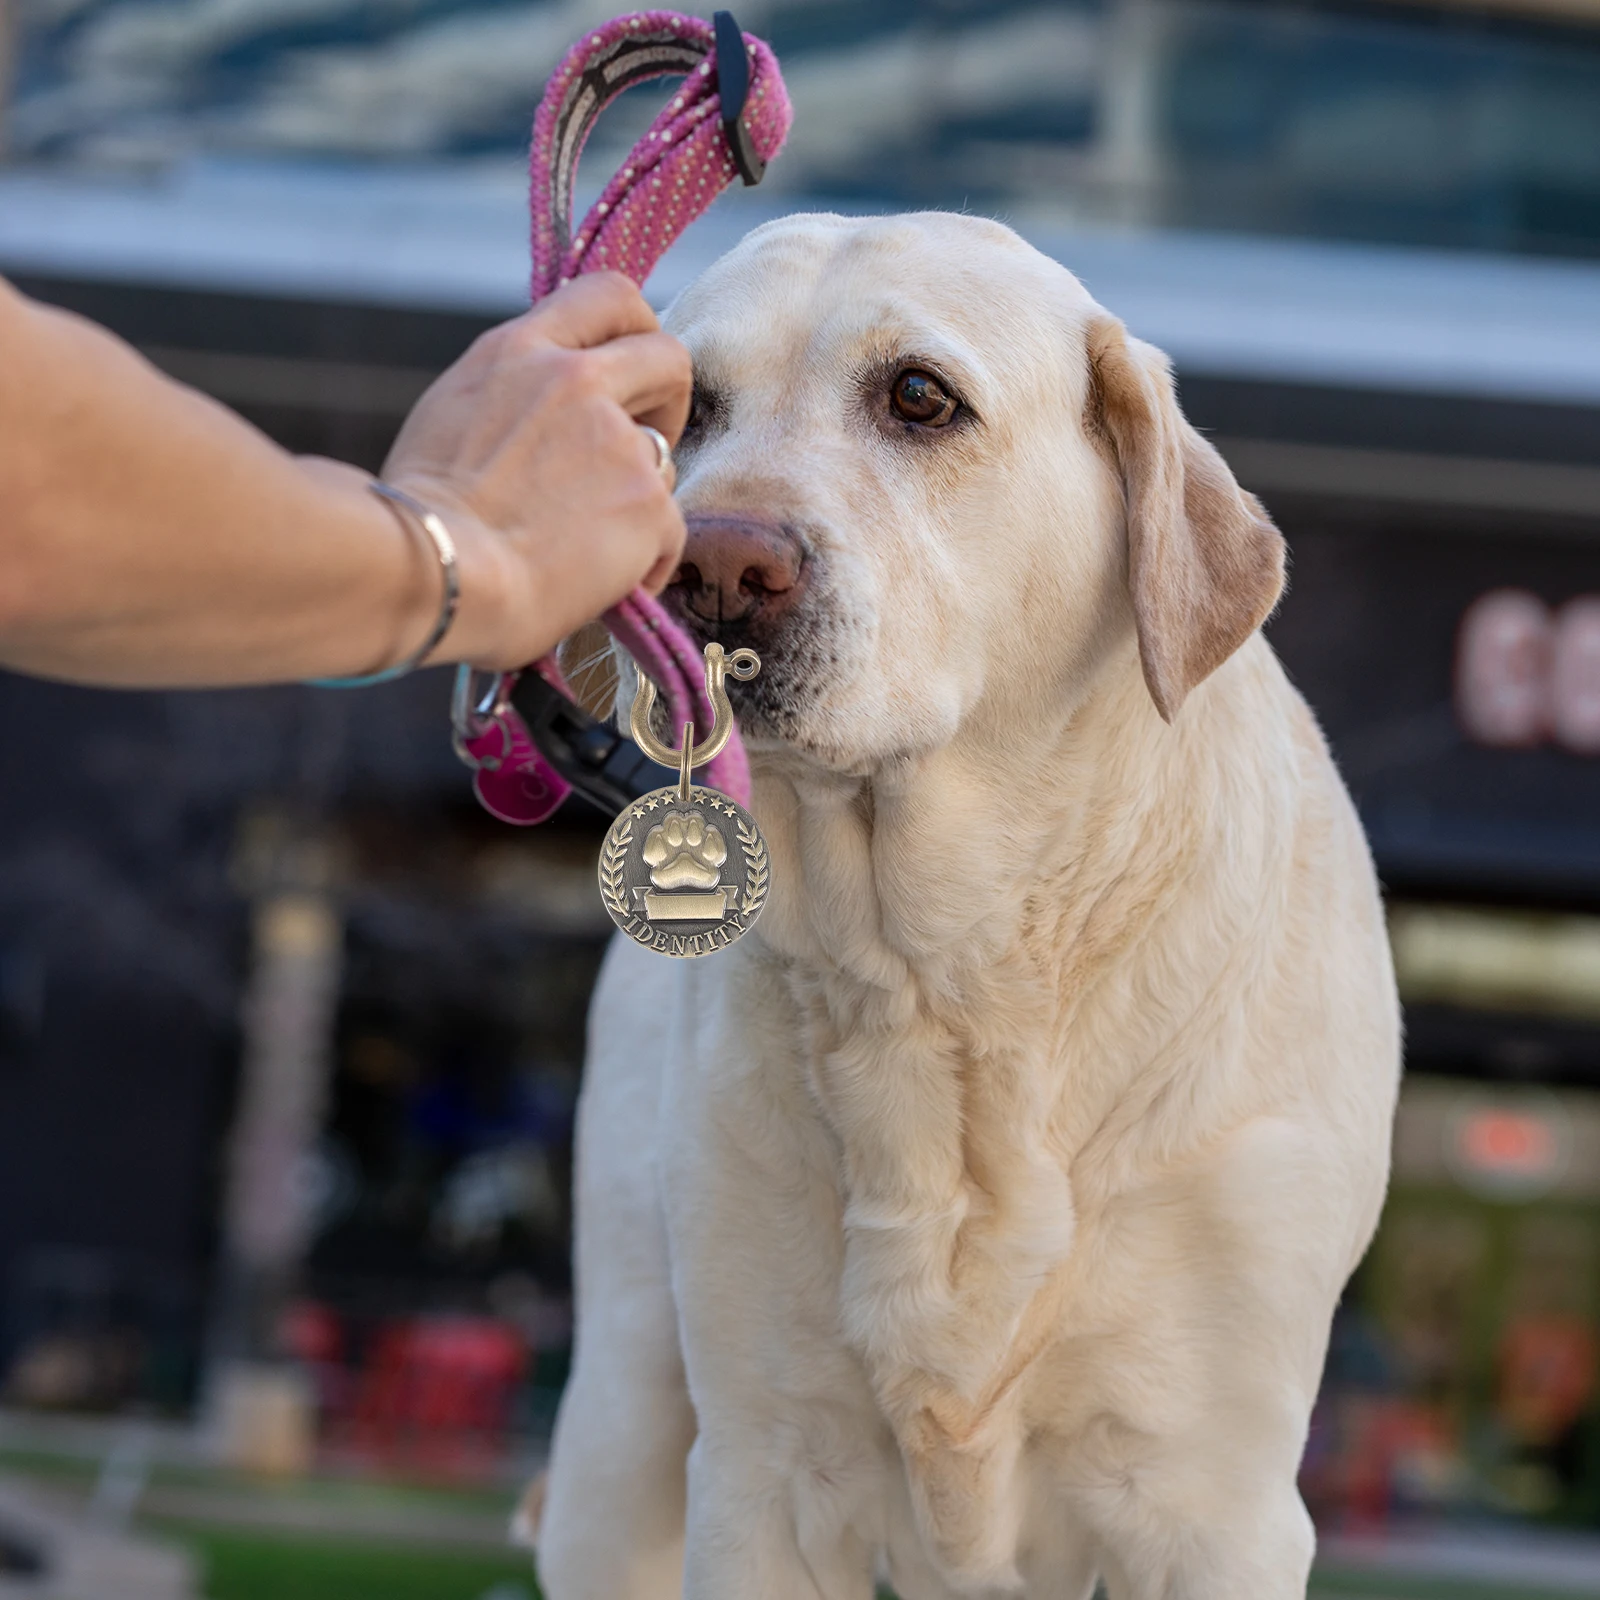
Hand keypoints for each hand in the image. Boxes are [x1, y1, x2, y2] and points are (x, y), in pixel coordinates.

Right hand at [381, 272, 690, 669]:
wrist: (439, 577)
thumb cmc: (422, 522)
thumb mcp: (452, 417)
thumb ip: (512, 399)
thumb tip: (543, 424)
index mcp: (519, 352)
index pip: (607, 295)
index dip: (636, 331)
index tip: (629, 376)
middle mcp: (577, 381)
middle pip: (667, 357)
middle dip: (668, 401)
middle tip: (642, 449)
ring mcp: (619, 441)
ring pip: (665, 459)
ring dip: (638, 497)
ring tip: (586, 543)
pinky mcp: (649, 502)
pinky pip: (668, 534)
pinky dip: (644, 564)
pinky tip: (602, 585)